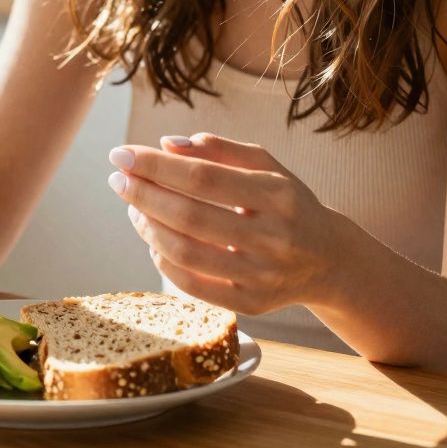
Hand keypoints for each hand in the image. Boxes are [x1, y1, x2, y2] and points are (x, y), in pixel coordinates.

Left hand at [107, 133, 358, 315]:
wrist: (329, 260)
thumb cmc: (287, 203)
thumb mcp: (266, 166)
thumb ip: (218, 150)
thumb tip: (167, 144)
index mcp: (277, 194)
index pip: (203, 177)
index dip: (156, 166)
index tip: (121, 154)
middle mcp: (273, 237)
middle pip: (191, 216)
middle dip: (144, 195)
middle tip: (117, 180)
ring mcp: (262, 275)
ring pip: (187, 253)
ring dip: (149, 228)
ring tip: (134, 209)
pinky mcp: (251, 304)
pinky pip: (193, 286)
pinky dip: (164, 262)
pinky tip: (154, 241)